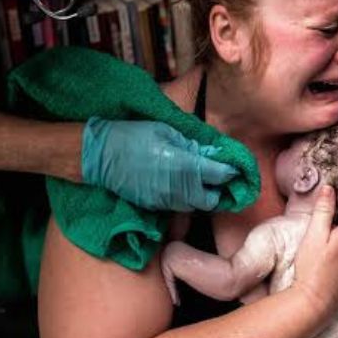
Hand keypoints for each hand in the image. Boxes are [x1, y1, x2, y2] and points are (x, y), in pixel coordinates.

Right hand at [81, 116, 238, 211]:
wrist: (101, 155)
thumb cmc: (134, 136)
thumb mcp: (167, 131)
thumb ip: (193, 144)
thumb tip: (212, 152)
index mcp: (185, 166)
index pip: (220, 175)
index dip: (231, 171)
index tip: (236, 167)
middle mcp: (180, 189)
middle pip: (212, 199)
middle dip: (219, 190)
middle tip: (221, 178)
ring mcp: (167, 200)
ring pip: (196, 206)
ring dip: (204, 196)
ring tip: (204, 183)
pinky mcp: (156, 206)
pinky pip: (180, 206)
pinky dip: (187, 199)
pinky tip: (184, 187)